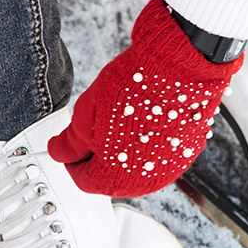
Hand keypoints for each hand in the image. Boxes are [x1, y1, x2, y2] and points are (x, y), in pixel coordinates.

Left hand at [48, 0, 241, 196]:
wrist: (178, 66)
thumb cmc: (134, 89)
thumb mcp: (85, 116)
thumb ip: (69, 144)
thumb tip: (59, 152)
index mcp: (113, 179)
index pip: (82, 180)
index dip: (73, 160)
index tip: (73, 145)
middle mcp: (144, 182)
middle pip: (110, 178)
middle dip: (99, 157)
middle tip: (96, 129)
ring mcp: (169, 169)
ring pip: (135, 167)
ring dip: (124, 150)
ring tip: (121, 120)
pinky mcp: (187, 152)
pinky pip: (159, 156)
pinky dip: (148, 143)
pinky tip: (144, 120)